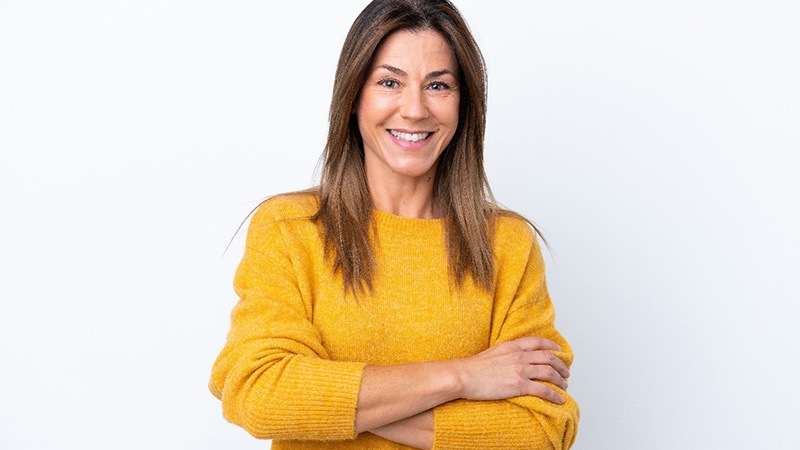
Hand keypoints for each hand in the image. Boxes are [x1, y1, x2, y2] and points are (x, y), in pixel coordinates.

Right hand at [454, 336, 569, 403]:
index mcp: (511, 346)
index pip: (537, 342)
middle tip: (566, 373)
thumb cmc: (472, 368)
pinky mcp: (518, 385)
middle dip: (561, 366)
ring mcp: (519, 370)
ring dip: (560, 380)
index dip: (551, 346)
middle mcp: (518, 356)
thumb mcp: (492, 352)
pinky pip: (543, 390)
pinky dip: (555, 395)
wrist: (463, 375)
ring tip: (565, 386)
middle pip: (548, 358)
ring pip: (549, 373)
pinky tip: (559, 399)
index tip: (559, 350)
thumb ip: (505, 353)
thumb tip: (510, 358)